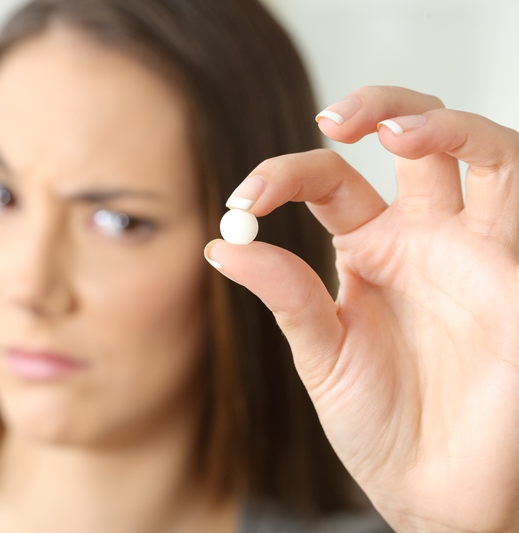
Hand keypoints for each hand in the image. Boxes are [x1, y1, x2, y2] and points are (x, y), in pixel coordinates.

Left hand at [205, 86, 518, 532]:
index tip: (243, 204)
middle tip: (333, 119)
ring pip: (488, 154)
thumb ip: (284, 295)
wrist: (436, 494)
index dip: (284, 176)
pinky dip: (501, 173)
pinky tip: (458, 167)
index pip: (330, 181)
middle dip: (382, 109)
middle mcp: (430, 240)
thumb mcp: (322, 355)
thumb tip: (221, 245)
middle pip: (417, 140)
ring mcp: (480, 256)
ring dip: (448, 127)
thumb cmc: (382, 427)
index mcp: (374, 251)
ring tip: (396, 133)